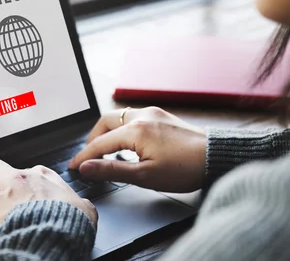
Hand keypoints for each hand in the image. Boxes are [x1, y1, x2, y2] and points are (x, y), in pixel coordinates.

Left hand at [0, 156, 97, 232]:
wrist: (58, 230)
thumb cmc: (71, 219)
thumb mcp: (84, 207)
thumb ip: (81, 203)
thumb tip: (85, 208)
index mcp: (41, 175)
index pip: (25, 169)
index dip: (19, 179)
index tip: (18, 188)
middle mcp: (18, 178)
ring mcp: (0, 192)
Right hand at [68, 107, 206, 192]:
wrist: (216, 157)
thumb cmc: (185, 168)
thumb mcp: (144, 176)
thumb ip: (112, 170)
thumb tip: (87, 167)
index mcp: (135, 130)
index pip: (99, 143)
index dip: (84, 156)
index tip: (74, 167)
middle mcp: (142, 116)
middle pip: (105, 122)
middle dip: (93, 139)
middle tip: (89, 157)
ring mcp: (153, 113)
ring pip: (119, 117)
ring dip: (108, 132)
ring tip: (106, 152)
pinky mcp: (162, 116)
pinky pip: (134, 117)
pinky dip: (123, 129)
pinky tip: (127, 144)